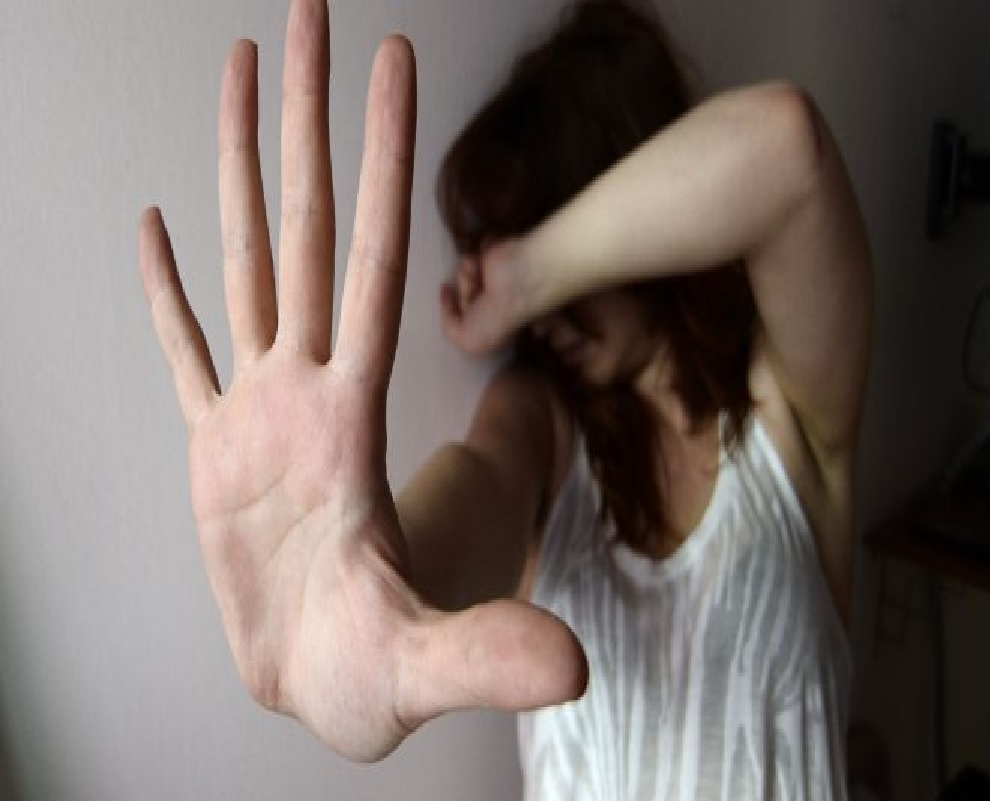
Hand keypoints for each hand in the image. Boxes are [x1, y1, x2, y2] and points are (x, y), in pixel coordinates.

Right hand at [140, 0, 585, 761]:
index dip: (384, 162)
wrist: (325, 687)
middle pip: (309, 229)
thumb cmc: (370, 677)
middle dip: (310, 120)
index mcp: (351, 416)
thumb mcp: (426, 664)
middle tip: (308, 12)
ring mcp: (259, 412)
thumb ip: (491, 655)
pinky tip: (157, 229)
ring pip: (248, 264)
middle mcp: (308, 391)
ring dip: (235, 169)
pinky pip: (189, 351)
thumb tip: (572, 670)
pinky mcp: (216, 449)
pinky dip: (170, 295)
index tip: (390, 64)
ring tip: (236, 75)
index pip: (375, 262)